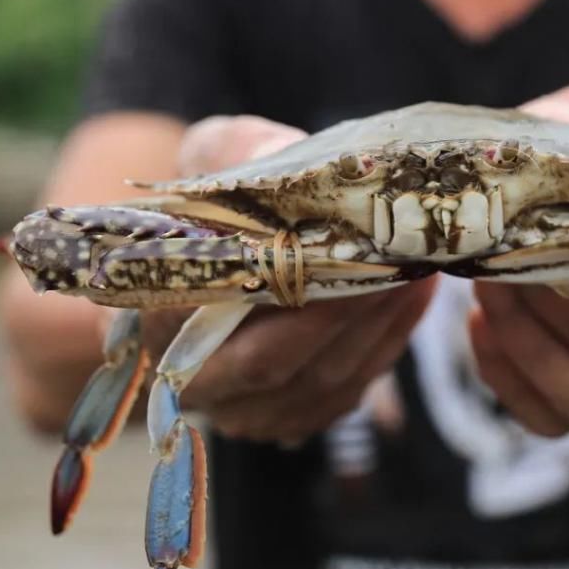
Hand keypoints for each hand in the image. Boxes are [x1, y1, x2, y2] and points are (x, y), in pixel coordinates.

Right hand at [134, 114, 433, 444]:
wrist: (230, 242)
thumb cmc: (220, 198)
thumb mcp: (219, 154)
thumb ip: (241, 155)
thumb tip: (281, 161)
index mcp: (153, 313)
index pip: (200, 312)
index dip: (264, 282)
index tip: (318, 245)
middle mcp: (194, 378)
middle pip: (271, 360)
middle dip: (340, 308)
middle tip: (392, 259)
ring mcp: (246, 409)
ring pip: (319, 381)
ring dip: (376, 325)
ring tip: (416, 269)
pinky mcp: (297, 414)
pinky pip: (348, 390)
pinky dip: (387, 342)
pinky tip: (413, 295)